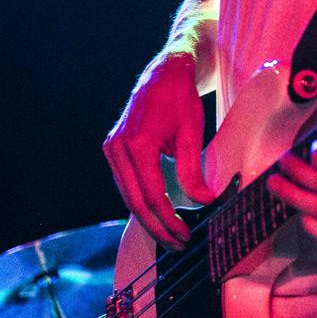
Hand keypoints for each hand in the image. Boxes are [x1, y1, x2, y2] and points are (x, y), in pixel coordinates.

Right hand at [103, 54, 212, 247]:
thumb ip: (193, 170)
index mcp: (137, 144)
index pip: (153, 195)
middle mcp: (118, 148)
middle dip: (157, 227)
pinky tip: (158, 215)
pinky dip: (141, 202)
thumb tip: (204, 202)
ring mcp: (112, 148)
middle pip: (136, 202)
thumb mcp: (191, 133)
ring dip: (148, 218)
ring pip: (128, 196)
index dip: (169, 220)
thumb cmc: (180, 98)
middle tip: (178, 245)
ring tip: (170, 235)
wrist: (163, 72)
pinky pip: (126, 184)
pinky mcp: (113, 149)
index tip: (186, 236)